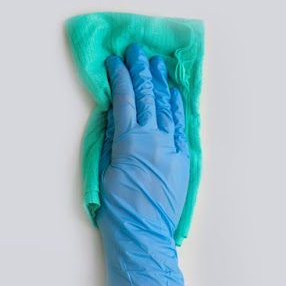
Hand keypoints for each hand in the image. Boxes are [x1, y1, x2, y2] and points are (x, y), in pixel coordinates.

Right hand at [97, 44, 191, 285]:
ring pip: (167, 107)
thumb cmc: (116, 207)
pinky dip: (176, 106)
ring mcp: (170, 147)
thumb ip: (110, 139)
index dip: (119, 77)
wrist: (143, 234)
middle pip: (148, 97)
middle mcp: (152, 139)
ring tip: (157, 64)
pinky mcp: (182, 158)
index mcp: (129, 141)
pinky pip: (180, 125)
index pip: (124, 99)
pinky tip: (173, 93)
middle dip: (141, 72)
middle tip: (137, 52)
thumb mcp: (103, 169)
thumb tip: (113, 113)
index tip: (114, 61)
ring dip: (161, 84)